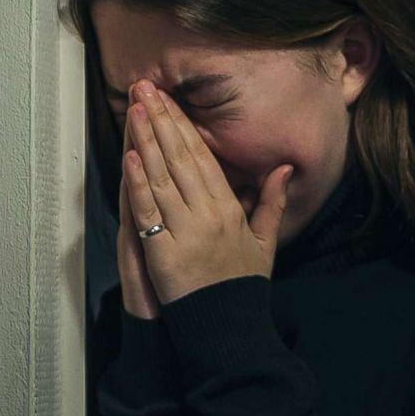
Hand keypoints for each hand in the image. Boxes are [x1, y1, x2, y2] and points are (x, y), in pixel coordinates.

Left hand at [120, 79, 293, 312]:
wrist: (228, 328)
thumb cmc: (241, 287)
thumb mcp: (265, 243)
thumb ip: (272, 203)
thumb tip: (284, 169)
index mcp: (230, 209)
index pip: (203, 157)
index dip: (183, 125)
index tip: (168, 100)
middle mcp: (209, 215)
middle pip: (180, 158)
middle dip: (161, 120)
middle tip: (143, 88)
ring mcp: (187, 233)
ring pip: (162, 177)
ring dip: (146, 140)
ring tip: (134, 109)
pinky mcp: (165, 253)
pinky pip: (150, 212)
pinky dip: (139, 183)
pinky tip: (130, 156)